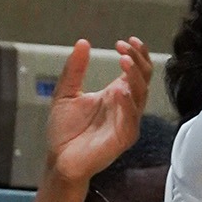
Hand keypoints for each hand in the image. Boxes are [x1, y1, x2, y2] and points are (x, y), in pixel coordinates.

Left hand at [43, 38, 153, 182]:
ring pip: (141, 95)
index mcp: (115, 94)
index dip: (136, 54)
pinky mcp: (124, 137)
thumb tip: (82, 43)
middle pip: (143, 79)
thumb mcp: (66, 93)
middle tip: (124, 48)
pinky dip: (128, 104)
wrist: (59, 159)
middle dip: (138, 60)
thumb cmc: (65, 132)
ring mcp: (127, 121)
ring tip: (124, 61)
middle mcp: (125, 106)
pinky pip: (132, 119)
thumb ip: (74, 69)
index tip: (125, 41)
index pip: (136, 71)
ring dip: (135, 77)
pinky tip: (120, 90)